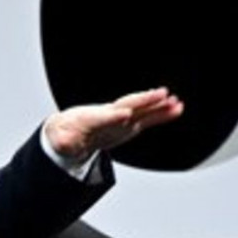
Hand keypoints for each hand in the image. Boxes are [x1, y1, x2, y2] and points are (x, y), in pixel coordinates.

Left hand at [44, 88, 183, 159]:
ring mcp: (121, 117)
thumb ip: (63, 141)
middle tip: (159, 94)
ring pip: (142, 109)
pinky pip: (149, 118)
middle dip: (142, 100)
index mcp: (91, 118)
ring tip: (176, 101)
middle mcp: (109, 114)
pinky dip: (163, 113)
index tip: (125, 114)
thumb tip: (63, 143)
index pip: (103, 116)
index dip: (113, 116)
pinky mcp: (130, 124)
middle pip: (127, 105)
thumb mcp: (60, 140)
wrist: (71, 128)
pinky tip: (177, 109)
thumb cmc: (66, 132)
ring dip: (158, 105)